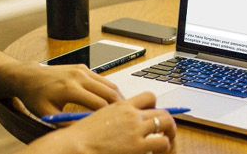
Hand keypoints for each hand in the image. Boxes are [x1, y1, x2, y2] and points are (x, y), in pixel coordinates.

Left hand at [0, 60, 121, 115]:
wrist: (28, 76)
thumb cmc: (35, 95)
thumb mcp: (48, 113)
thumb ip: (67, 123)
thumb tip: (85, 132)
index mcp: (69, 88)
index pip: (99, 103)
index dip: (109, 116)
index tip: (115, 125)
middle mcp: (77, 76)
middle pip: (109, 92)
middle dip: (120, 106)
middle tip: (128, 119)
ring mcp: (81, 70)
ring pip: (109, 84)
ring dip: (118, 97)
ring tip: (124, 111)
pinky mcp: (82, 67)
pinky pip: (102, 79)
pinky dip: (110, 89)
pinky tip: (112, 101)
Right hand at [54, 92, 176, 153]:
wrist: (76, 144)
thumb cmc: (82, 134)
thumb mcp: (100, 117)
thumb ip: (116, 116)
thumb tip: (125, 122)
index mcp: (120, 106)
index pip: (148, 97)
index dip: (155, 106)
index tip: (153, 115)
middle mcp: (131, 114)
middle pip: (162, 111)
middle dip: (166, 121)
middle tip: (164, 131)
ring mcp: (136, 129)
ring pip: (167, 123)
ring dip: (169, 133)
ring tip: (165, 141)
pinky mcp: (138, 145)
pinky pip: (163, 142)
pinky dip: (164, 146)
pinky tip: (156, 151)